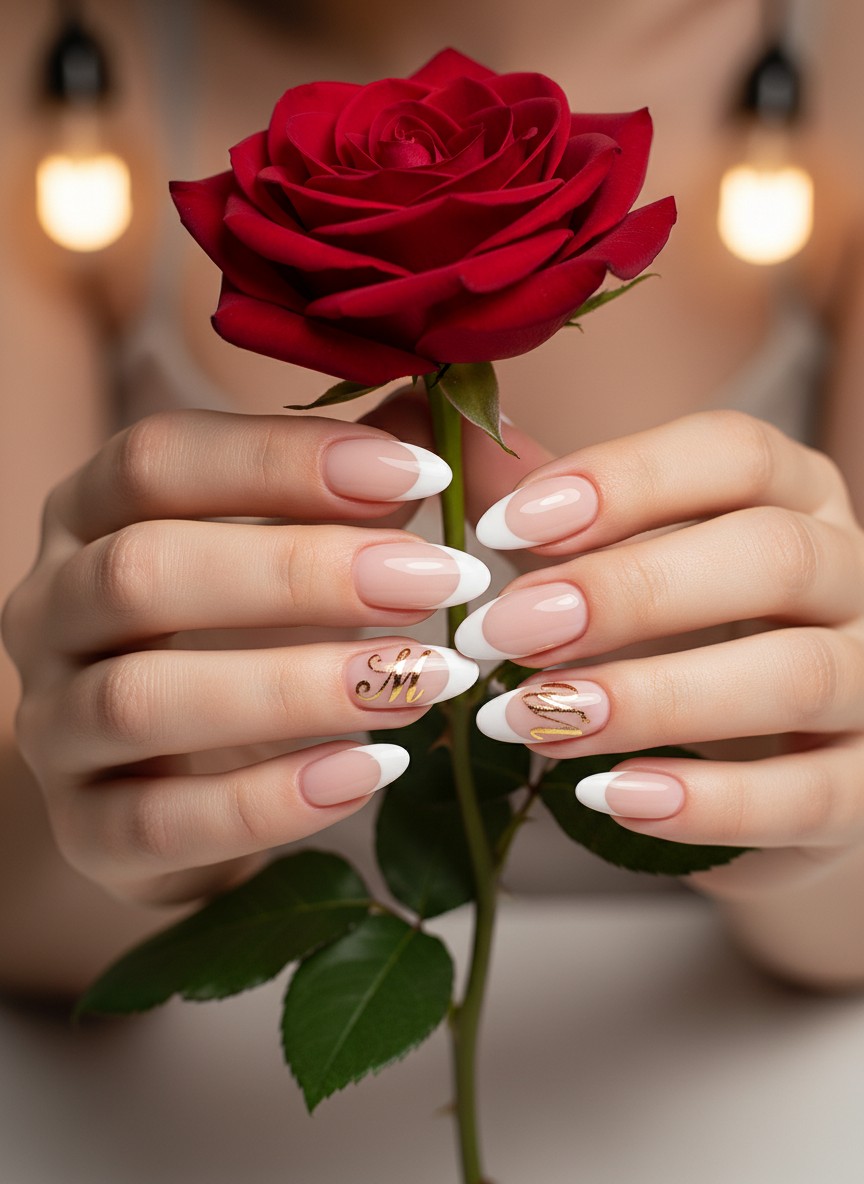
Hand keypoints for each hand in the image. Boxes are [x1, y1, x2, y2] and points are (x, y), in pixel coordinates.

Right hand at [1, 410, 485, 906]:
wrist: (193, 777)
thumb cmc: (253, 634)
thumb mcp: (298, 540)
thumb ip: (363, 482)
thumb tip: (449, 422)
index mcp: (92, 515)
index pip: (156, 459)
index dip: (284, 458)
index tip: (421, 478)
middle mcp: (50, 610)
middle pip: (141, 572)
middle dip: (301, 573)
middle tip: (439, 582)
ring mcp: (54, 727)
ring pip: (140, 699)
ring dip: (295, 688)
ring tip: (426, 679)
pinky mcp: (88, 832)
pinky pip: (160, 824)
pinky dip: (273, 801)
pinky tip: (374, 771)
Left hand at [457, 410, 863, 899]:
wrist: (771, 762)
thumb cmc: (688, 636)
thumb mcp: (627, 559)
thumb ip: (555, 512)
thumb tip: (463, 450)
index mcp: (795, 497)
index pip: (735, 454)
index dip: (622, 481)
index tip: (501, 530)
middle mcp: (851, 574)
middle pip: (771, 555)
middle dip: (627, 592)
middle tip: (504, 633)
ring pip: (797, 675)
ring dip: (653, 699)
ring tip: (536, 720)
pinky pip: (814, 795)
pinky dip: (709, 802)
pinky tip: (609, 797)